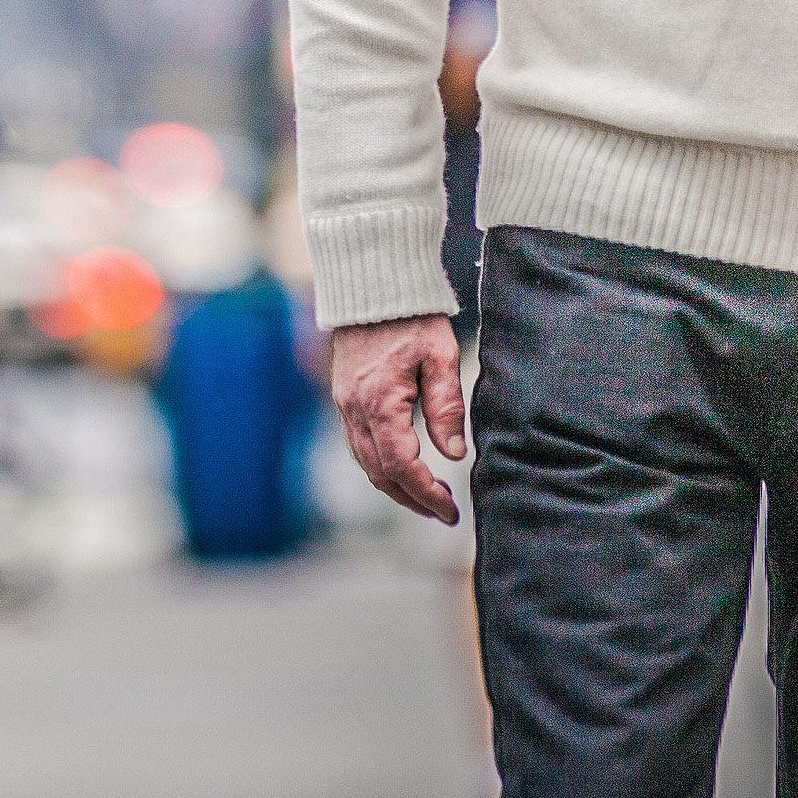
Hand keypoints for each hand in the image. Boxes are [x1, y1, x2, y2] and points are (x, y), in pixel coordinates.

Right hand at [327, 312, 469, 524]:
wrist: (372, 284)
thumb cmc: (410, 316)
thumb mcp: (440, 356)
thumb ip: (446, 406)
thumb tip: (453, 453)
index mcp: (379, 402)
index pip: (401, 465)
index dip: (425, 494)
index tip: (449, 510)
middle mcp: (355, 409)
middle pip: (379, 473)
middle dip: (411, 499)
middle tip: (443, 513)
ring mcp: (344, 404)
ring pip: (366, 462)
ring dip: (395, 486)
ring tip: (427, 497)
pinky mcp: (344, 398)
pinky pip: (359, 445)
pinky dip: (381, 465)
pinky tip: (402, 467)